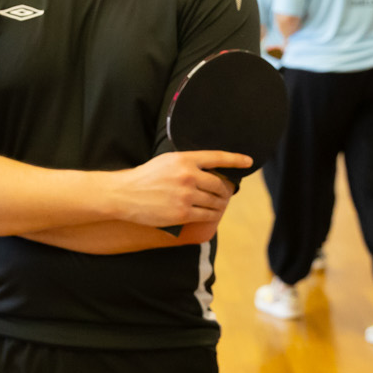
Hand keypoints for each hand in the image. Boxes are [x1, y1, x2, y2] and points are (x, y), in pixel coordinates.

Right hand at [105, 151, 252, 226]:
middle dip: (225, 191)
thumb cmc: (144, 178)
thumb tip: (208, 171)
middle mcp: (188, 176)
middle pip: (219, 184)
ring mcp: (186, 195)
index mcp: (184, 159)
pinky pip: (206, 215)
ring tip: (218, 205)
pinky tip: (211, 215)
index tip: (248, 161)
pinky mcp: (182, 213)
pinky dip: (212, 216)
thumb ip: (186, 163)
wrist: (124, 194)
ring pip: (215, 201)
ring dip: (219, 205)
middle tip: (224, 194)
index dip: (236, 159)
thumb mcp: (166, 161)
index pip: (217, 157)